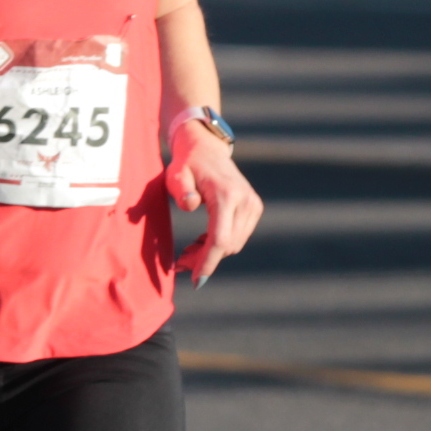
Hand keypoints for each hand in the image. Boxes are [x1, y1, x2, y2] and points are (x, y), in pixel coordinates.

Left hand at [167, 112, 262, 283]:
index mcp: (226, 195)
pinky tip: (201, 241)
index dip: (207, 263)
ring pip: (233, 245)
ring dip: (210, 253)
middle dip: (203, 260)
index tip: (196, 281)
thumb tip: (190, 205)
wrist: (206, 149)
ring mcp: (253, 205)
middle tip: (180, 263)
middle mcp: (245, 201)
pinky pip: (237, 237)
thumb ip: (181, 190)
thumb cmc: (186, 164)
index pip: (220, 239)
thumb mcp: (176, 174)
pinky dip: (219, 245)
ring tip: (188, 250)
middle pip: (227, 246)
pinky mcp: (254, 208)